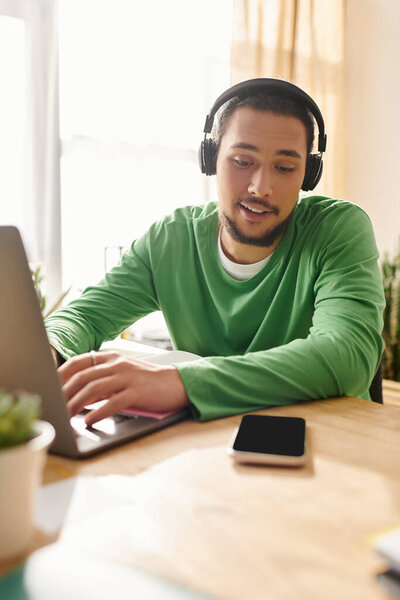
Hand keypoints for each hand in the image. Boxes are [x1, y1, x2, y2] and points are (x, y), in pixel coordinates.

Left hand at [58, 351, 188, 426]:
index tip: (49, 387)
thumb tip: (78, 394)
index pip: (79, 362)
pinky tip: (89, 421)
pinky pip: (113, 401)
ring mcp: (127, 377)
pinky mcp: (137, 392)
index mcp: (111, 358)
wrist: (176, 383)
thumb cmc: (147, 383)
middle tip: (54, 407)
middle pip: (83, 376)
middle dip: (64, 393)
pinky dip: (98, 412)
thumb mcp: (122, 375)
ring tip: (66, 416)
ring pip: (94, 388)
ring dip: (76, 403)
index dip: (61, 374)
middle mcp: (117, 365)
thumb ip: (102, 380)